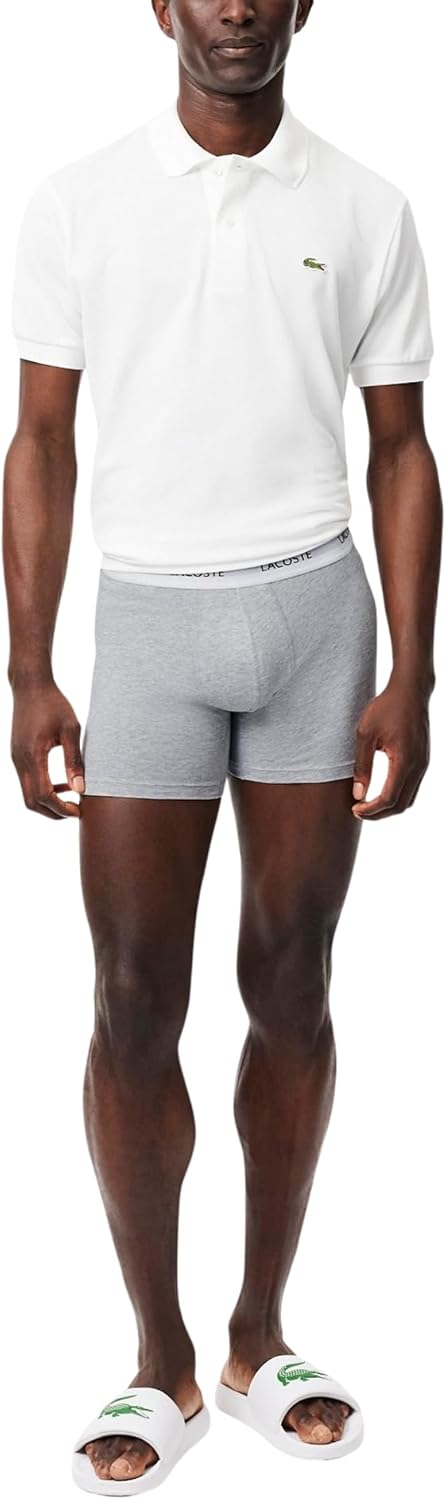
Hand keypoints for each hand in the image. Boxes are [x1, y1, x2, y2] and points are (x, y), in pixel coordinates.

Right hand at [11, 679, 84, 818]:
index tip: (79, 810)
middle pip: (31, 802)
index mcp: (32, 755)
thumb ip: (74, 760)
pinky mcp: (17, 755)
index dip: (61, 808)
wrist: (31, 685)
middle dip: (53, 812)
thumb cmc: (53, 703)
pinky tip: (61, 784)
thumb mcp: (70, 729)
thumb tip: (80, 789)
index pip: (43, 795)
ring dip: (48, 802)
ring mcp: (15, 759)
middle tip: (75, 811)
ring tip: (71, 799)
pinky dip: (43, 789)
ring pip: (28, 793)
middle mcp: (20, 761)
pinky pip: (27, 781)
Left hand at [351, 673, 430, 819]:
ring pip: (409, 799)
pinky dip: (397, 796)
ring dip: (389, 807)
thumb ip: (362, 765)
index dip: (370, 809)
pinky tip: (381, 791)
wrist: (410, 690)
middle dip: (379, 814)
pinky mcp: (423, 760)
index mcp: (404, 761)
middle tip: (358, 811)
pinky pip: (412, 788)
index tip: (354, 808)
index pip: (389, 798)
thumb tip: (357, 794)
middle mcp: (418, 766)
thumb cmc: (386, 707)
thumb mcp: (365, 734)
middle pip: (401, 805)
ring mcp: (423, 764)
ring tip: (367, 804)